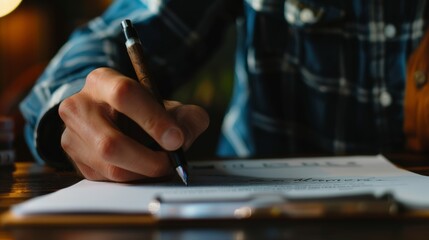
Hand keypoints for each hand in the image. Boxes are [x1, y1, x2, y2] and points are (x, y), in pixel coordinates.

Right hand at [58, 67, 208, 181]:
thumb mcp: (172, 107)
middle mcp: (79, 106)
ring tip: (160, 165)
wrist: (120, 120)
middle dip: (148, 159)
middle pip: (110, 142)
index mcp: (103, 81)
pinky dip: (132, 178)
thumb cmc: (148, 112)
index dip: (153, 120)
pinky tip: (142, 167)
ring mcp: (71, 135)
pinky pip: (106, 178)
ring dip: (142, 172)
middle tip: (170, 162)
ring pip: (109, 165)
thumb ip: (189, 118)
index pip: (125, 95)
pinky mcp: (74, 159)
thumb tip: (181, 139)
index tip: (176, 139)